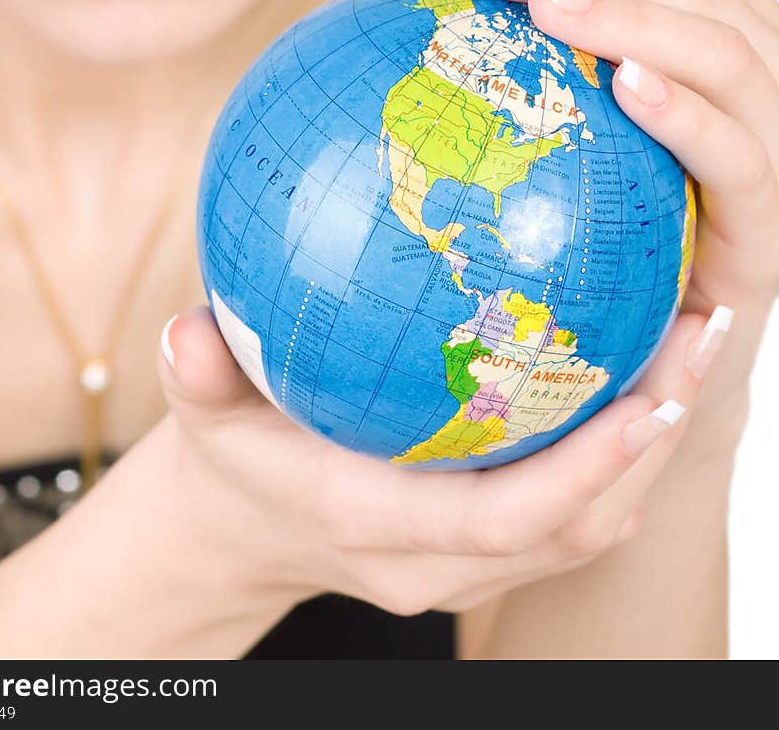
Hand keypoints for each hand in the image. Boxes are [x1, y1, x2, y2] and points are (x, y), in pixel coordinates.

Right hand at [157, 302, 715, 618]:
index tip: (648, 392)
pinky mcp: (488, 543)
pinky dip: (621, 449)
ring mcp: (471, 562)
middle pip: (578, 522)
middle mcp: (441, 561)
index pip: (504, 517)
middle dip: (653, 439)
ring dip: (653, 441)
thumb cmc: (232, 456)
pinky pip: (573, 507)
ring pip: (591, 522)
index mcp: (379, 525)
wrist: (242, 526)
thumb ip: (198, 374)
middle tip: (704, 331)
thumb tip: (187, 329)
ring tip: (696, 337)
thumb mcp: (202, 410)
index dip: (586, 464)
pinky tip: (641, 360)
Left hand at [427, 0, 778, 455]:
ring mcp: (771, 133)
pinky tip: (624, 87)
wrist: (656, 349)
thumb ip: (532, 25)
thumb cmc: (598, 223)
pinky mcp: (769, 214)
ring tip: (540, 0)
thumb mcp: (554, 121)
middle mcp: (751, 62)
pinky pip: (741, 153)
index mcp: (696, 22)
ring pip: (723, 48)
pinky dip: (688, 113)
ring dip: (629, 16)